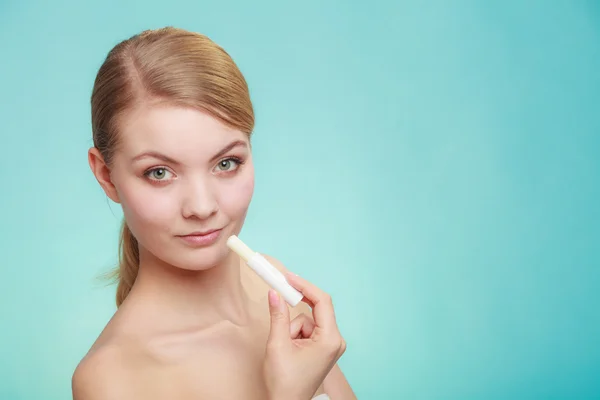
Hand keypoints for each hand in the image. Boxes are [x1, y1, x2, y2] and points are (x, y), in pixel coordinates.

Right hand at [263, 273, 345, 399]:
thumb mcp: (278, 345)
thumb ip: (278, 316)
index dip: (304, 286)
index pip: (322, 301)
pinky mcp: (324, 347)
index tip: (288, 277)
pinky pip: (308, 329)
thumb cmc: (285, 382)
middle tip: (279, 291)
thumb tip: (274, 292)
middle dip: (295, 307)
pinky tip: (289, 349)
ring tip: (284, 346)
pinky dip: (294, 334)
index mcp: (330, 339)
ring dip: (292, 327)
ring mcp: (331, 344)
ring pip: (307, 320)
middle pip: (315, 309)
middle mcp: (335, 340)